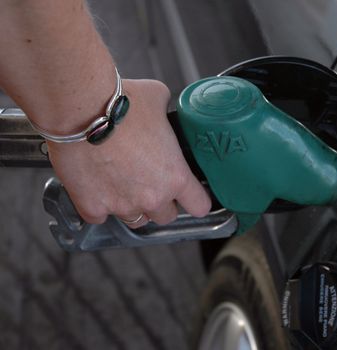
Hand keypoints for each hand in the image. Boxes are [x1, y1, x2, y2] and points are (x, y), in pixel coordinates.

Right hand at [47, 79, 210, 227]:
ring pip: (135, 220)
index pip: (199, 206)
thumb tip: (162, 110)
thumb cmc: (121, 104)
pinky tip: (96, 188)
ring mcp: (121, 205)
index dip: (197, 201)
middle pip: (166, 216)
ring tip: (123, 185)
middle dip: (161, 203)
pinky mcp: (92, 207)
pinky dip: (98, 206)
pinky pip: (99, 217)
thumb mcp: (158, 99)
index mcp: (175, 176)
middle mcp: (152, 197)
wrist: (81, 109)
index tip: (192, 197)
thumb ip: (165, 114)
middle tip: (151, 184)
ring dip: (133, 207)